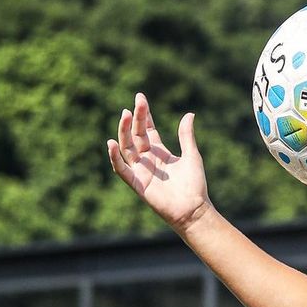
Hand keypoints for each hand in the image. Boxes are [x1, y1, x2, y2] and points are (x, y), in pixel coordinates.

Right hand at [107, 93, 210, 229]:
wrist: (193, 208)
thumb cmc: (195, 184)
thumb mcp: (191, 155)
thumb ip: (186, 135)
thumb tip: (189, 114)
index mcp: (160, 152)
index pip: (147, 130)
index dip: (143, 115)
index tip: (140, 98)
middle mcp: (148, 160)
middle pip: (137, 135)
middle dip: (135, 119)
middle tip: (136, 103)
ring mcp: (141, 171)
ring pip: (127, 148)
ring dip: (124, 132)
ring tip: (125, 115)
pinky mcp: (137, 184)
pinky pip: (122, 170)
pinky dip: (115, 157)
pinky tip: (111, 143)